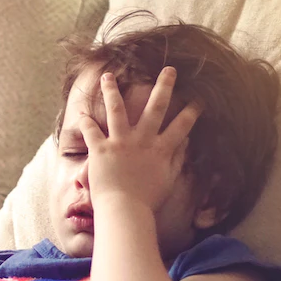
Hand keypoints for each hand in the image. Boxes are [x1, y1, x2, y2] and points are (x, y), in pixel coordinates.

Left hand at [78, 67, 200, 211]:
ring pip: (117, 109)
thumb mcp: (168, 180)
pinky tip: (81, 112)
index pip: (182, 126)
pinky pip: (91, 130)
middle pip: (156, 107)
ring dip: (112, 90)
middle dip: (164, 86)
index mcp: (161, 149)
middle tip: (169, 69)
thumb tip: (186, 144)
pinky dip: (85, 121)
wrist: (124, 211)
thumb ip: (177, 160)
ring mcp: (121, 142)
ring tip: (108, 75)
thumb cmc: (147, 201)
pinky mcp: (101, 149)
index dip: (192, 112)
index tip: (199, 99)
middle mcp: (143, 140)